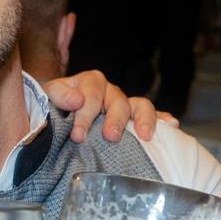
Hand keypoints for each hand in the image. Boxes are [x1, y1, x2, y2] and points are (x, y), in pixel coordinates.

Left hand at [41, 70, 163, 141]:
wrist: (60, 113)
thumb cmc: (55, 106)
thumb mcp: (49, 96)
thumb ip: (58, 94)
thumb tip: (76, 100)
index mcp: (90, 82)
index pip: (91, 94)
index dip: (85, 114)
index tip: (78, 136)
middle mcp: (110, 91)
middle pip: (118, 101)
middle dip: (115, 119)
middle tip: (110, 136)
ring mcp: (125, 104)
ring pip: (140, 106)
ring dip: (144, 119)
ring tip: (145, 136)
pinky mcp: (135, 118)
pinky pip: (154, 116)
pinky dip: (162, 119)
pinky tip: (171, 125)